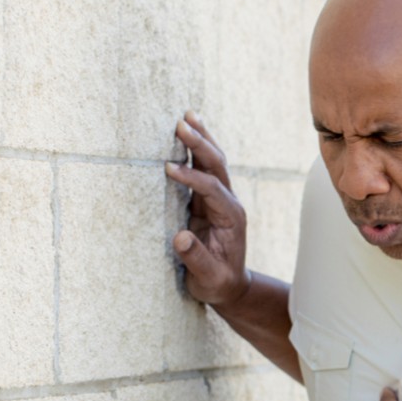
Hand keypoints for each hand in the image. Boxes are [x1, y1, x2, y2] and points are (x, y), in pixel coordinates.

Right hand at [165, 111, 250, 305]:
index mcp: (232, 218)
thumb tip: (180, 237)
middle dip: (201, 144)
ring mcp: (220, 199)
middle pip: (218, 166)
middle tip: (182, 124)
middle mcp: (229, 203)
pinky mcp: (209, 199)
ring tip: (188, 115)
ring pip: (214, 162)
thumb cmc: (218, 283)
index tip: (169, 168)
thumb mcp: (209, 279)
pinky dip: (196, 150)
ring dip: (202, 139)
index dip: (192, 178)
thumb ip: (197, 260)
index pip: (212, 189)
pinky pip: (204, 169)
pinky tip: (189, 131)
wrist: (229, 285)